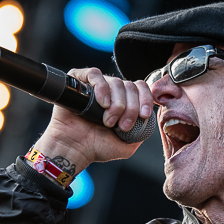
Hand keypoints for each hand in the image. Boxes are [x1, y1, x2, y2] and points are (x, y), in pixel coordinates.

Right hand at [31, 67, 153, 174]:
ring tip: (107, 121)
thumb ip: (142, 131)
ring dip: (117, 104)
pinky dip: (102, 89)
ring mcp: (95, 86)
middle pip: (130, 86)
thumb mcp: (128, 144)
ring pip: (116, 82)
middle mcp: (110, 92)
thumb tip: (148, 118)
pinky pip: (95, 74)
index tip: (143, 115)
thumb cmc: (96, 147)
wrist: (74, 150)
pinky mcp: (78, 82)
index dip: (146, 99)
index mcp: (123, 101)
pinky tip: (102, 104)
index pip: (141, 88)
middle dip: (131, 108)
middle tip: (121, 125)